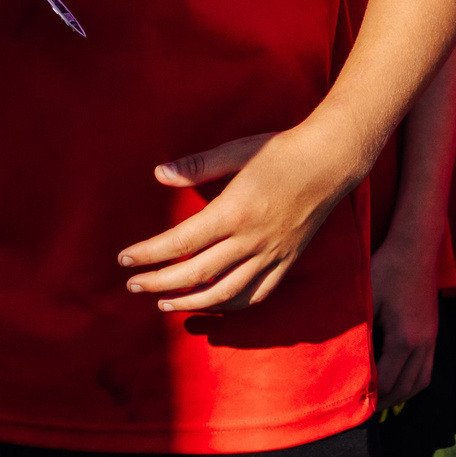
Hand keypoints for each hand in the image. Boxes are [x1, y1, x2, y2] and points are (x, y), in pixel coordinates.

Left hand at [121, 125, 355, 312]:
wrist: (330, 161)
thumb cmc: (281, 150)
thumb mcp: (236, 151)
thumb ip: (197, 166)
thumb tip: (159, 174)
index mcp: (235, 211)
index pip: (181, 242)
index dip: (149, 254)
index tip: (124, 259)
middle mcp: (252, 239)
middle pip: (196, 274)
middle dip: (159, 283)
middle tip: (132, 285)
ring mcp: (271, 255)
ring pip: (225, 294)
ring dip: (190, 303)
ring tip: (163, 302)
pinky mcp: (286, 261)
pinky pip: (256, 295)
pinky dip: (230, 306)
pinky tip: (212, 304)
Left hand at [369, 233, 439, 407]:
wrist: (418, 247)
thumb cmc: (388, 268)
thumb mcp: (368, 298)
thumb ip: (362, 330)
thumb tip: (350, 357)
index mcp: (404, 338)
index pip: (387, 380)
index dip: (371, 395)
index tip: (356, 404)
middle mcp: (422, 343)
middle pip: (406, 387)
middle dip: (386, 402)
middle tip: (366, 410)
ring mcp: (432, 338)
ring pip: (421, 381)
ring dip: (402, 395)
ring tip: (383, 401)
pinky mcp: (433, 332)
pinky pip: (427, 368)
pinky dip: (414, 381)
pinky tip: (400, 380)